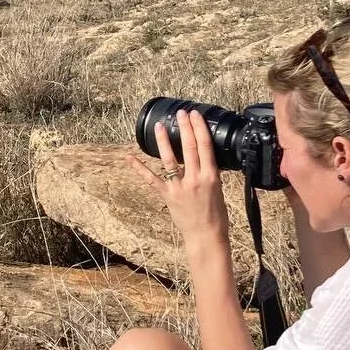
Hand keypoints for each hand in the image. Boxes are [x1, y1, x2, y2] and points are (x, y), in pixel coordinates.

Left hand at [125, 110, 230, 254]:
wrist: (206, 236)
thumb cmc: (216, 215)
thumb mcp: (219, 190)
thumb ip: (211, 173)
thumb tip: (206, 158)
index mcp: (211, 177)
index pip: (205, 147)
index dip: (199, 129)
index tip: (195, 115)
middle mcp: (195, 179)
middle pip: (189, 148)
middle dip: (185, 128)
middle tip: (181, 113)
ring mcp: (180, 188)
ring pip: (169, 160)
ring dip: (163, 142)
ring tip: (159, 126)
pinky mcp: (167, 196)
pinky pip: (151, 180)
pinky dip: (139, 168)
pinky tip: (129, 157)